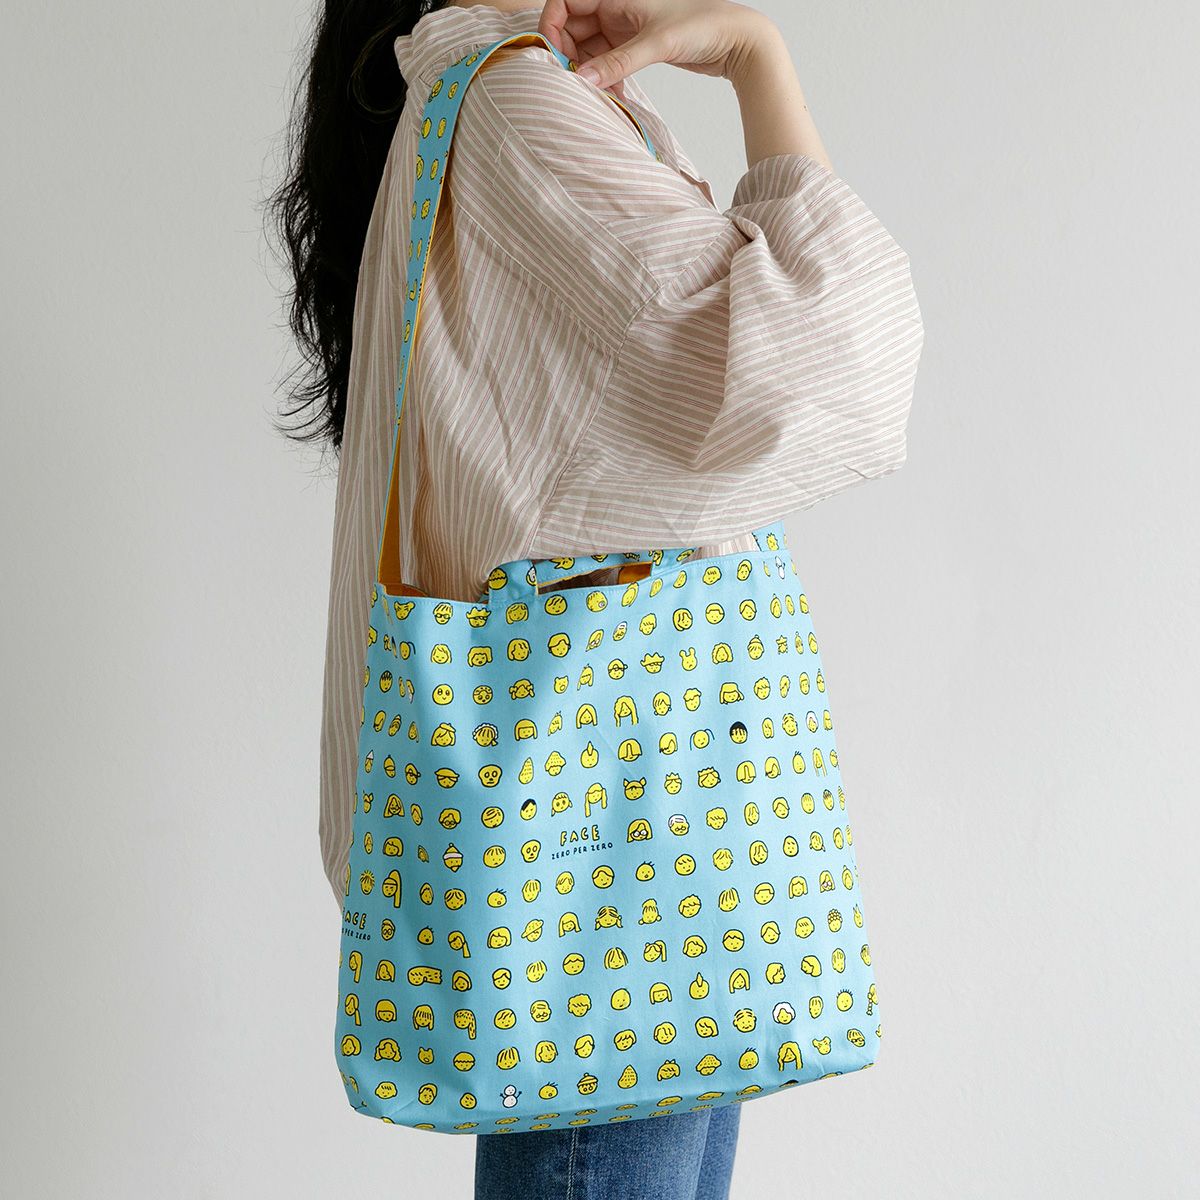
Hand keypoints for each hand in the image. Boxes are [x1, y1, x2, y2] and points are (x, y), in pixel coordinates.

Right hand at [537, 0, 776, 99]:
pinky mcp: (633, 46)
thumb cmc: (702, 25)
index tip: (555, 56)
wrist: (735, 40)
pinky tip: (614, 95)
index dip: (553, 26)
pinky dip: (605, 79)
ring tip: (599, 93)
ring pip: (588, 49)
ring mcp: (623, 27)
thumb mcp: (656, 43)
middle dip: (570, 56)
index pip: (565, 2)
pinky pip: (606, 62)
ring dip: (589, 73)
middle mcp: (615, 7)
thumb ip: (618, 63)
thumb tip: (582, 80)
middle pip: (572, 29)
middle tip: (576, 83)